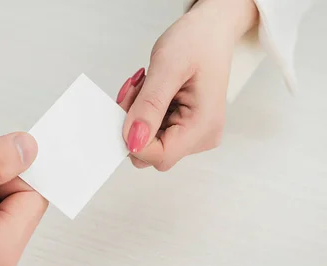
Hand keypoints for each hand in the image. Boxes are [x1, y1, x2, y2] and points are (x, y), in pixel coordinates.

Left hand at [117, 0, 258, 170]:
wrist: (212, 29)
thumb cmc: (198, 41)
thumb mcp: (167, 67)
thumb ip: (149, 107)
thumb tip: (133, 140)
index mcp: (202, 126)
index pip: (159, 156)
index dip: (135, 137)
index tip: (132, 104)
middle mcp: (201, 137)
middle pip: (150, 153)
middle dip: (134, 123)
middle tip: (138, 89)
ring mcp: (193, 134)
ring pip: (147, 142)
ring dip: (137, 114)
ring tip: (147, 85)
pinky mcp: (184, 128)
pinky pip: (151, 132)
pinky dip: (143, 112)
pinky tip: (151, 91)